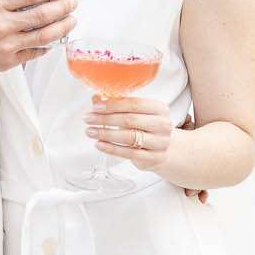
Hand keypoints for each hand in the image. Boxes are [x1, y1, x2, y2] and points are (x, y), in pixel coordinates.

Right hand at [0, 0, 75, 85]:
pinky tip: (54, 39)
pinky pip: (34, 52)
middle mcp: (1, 25)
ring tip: (71, 20)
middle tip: (72, 2)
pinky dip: (47, 45)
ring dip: (62, 26)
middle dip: (63, 6)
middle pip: (42, 14)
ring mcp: (5, 45)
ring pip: (44, 35)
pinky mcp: (7, 62)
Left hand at [87, 98, 209, 202]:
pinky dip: (111, 149)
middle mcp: (162, 124)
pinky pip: (128, 153)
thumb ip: (117, 105)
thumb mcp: (136, 113)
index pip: (134, 103)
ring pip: (128, 137)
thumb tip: (96, 97)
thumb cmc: (147, 127)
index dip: (112, 105)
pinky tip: (99, 144)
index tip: (95, 106)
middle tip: (88, 119)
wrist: (165, 149)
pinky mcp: (153, 158)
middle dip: (105, 119)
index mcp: (159, 108)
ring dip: (105, 134)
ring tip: (90, 131)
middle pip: (130, 120)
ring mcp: (159, 143)